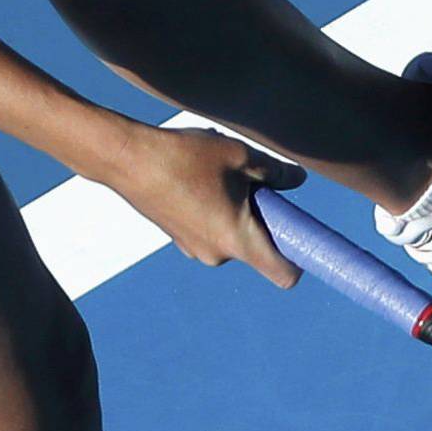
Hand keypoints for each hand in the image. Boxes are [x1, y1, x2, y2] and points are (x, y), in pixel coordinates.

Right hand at [104, 121, 305, 288]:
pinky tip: (201, 179)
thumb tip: (298, 180)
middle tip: (256, 182)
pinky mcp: (181, 239)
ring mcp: (196, 250)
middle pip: (260, 249)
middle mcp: (217, 255)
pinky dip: (219, 211)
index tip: (304, 236)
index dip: (301, 260)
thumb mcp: (240, 156)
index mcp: (237, 240)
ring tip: (221, 174)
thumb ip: (274, 172)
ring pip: (235, 236)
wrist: (127, 159)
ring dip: (240, 211)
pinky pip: (214, 230)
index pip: (284, 274)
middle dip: (266, 218)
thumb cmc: (185, 157)